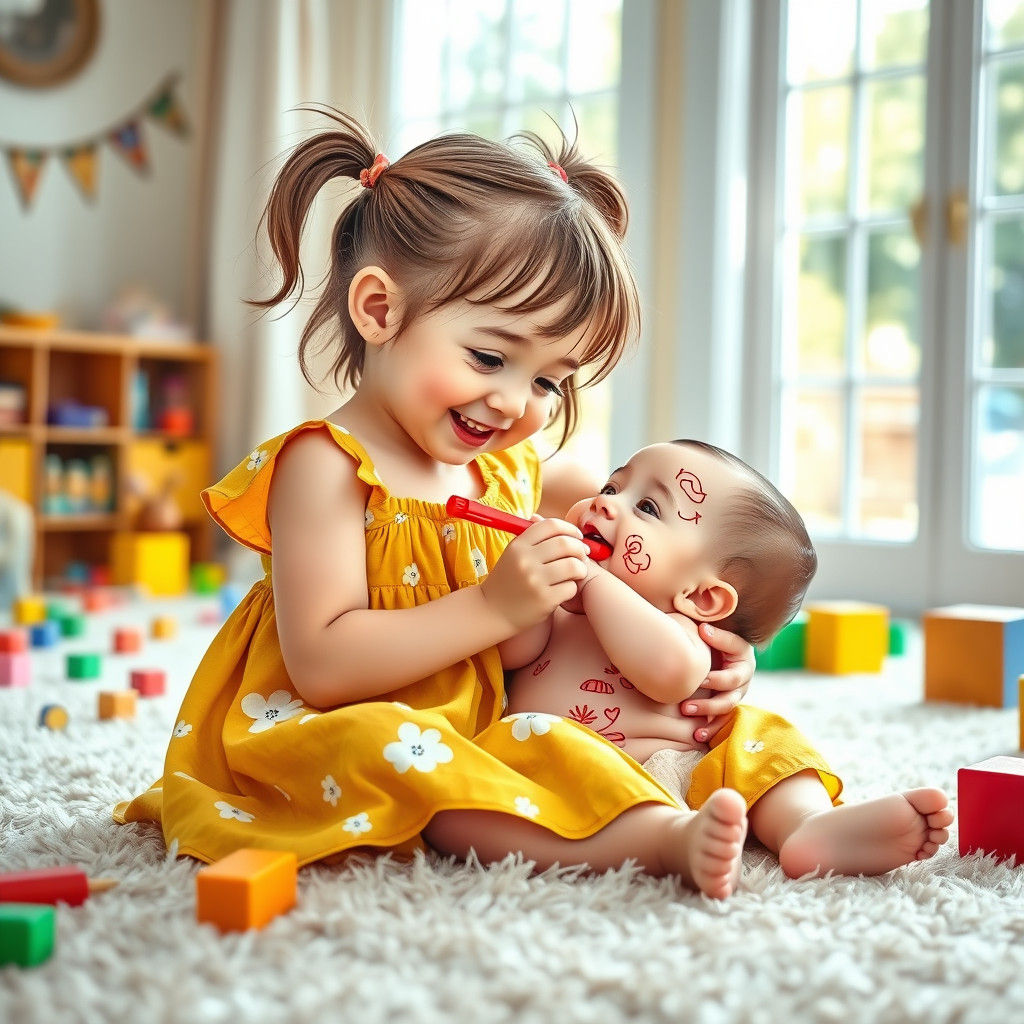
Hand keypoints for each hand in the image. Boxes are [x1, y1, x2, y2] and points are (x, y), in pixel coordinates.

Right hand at [481, 518, 589, 631]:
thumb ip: (534, 539)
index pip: (551, 525)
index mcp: (518, 545)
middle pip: (566, 544)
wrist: (492, 612)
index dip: (570, 529)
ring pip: (573, 565)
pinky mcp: (544, 600)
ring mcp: (535, 580)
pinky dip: (573, 588)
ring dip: (581, 568)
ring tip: (577, 573)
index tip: (577, 537)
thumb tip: (562, 526)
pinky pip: (571, 588)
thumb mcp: (513, 555)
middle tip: (583, 555)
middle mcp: (525, 560)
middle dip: (580, 548)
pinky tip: (565, 590)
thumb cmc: (508, 581)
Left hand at [679, 622, 754, 742]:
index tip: (699, 680)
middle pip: (729, 699)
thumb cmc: (718, 637)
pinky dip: (711, 730)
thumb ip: (716, 633)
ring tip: (692, 729)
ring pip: (724, 712)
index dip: (717, 680)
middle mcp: (742, 683)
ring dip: (708, 720)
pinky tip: (697, 737)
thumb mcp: (723, 633)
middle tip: (685, 706)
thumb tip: (703, 629)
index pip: (733, 676)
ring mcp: (734, 696)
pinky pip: (721, 722)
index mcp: (744, 665)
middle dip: (708, 705)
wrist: (719, 646)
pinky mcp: (725, 706)